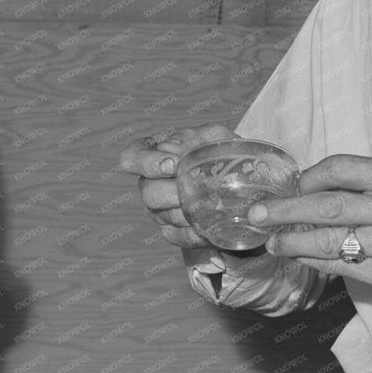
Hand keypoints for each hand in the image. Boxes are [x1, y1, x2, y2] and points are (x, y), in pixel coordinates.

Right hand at [118, 124, 238, 249]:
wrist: (239, 181)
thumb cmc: (219, 152)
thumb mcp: (211, 136)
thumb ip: (190, 138)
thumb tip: (172, 150)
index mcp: (153, 155)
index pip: (131, 157)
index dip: (146, 163)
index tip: (172, 165)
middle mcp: (150, 184)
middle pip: (148, 193)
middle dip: (174, 192)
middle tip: (200, 189)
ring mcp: (159, 210)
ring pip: (163, 216)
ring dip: (188, 211)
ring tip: (214, 203)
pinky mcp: (172, 232)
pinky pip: (175, 236)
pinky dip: (193, 232)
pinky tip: (209, 224)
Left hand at [249, 155, 371, 307]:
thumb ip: (363, 182)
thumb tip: (306, 186)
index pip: (339, 168)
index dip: (308, 177)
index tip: (292, 186)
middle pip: (327, 206)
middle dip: (285, 210)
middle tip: (256, 214)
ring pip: (330, 240)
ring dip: (293, 241)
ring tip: (272, 241)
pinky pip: (341, 265)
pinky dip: (315, 260)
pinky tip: (299, 256)